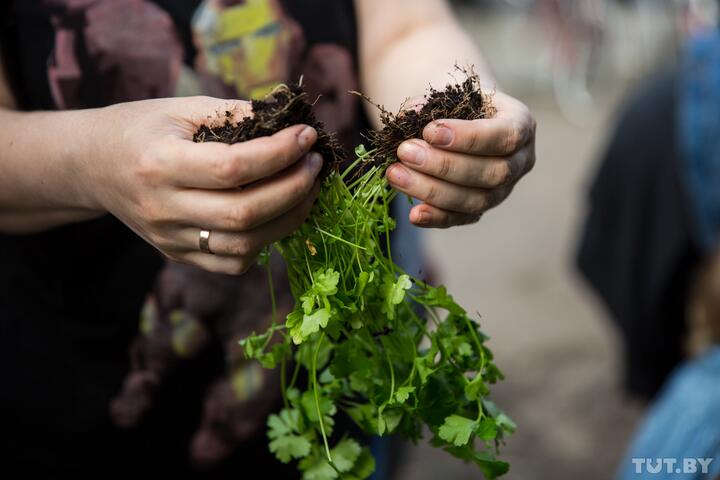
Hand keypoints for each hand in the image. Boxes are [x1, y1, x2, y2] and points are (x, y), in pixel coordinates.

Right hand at [81, 96, 322, 273]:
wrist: (93, 167)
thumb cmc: (141, 128)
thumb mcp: (181, 108)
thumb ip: (234, 113)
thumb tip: (290, 119)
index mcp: (160, 164)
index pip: (232, 168)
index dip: (278, 154)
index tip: (307, 137)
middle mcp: (163, 209)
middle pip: (244, 214)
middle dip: (294, 189)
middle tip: (315, 165)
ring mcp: (170, 239)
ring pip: (244, 245)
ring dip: (288, 218)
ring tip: (307, 189)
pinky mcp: (178, 255)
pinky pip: (232, 263)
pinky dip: (264, 242)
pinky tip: (277, 214)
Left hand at [386, 91, 534, 227]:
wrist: (457, 122)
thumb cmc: (456, 104)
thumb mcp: (450, 93)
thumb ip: (431, 102)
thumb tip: (411, 113)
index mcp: (521, 124)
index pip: (506, 136)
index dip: (469, 137)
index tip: (429, 131)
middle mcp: (520, 162)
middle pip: (493, 173)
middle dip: (445, 165)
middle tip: (405, 152)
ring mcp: (502, 191)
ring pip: (476, 200)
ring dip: (432, 190)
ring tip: (396, 174)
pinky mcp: (480, 209)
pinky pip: (461, 219)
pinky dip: (436, 218)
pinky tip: (414, 214)